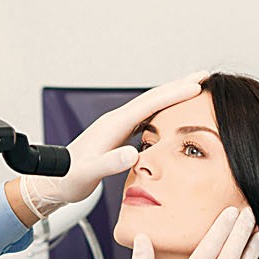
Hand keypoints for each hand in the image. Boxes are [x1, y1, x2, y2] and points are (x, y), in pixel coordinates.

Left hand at [19, 71, 208, 218]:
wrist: (54, 182)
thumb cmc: (69, 178)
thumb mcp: (89, 174)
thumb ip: (110, 164)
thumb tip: (134, 154)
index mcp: (113, 125)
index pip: (150, 103)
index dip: (175, 93)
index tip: (198, 85)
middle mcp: (116, 120)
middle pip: (153, 98)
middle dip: (179, 86)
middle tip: (204, 76)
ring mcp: (117, 126)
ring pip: (151, 106)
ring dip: (173, 96)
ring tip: (194, 89)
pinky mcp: (118, 135)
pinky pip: (146, 118)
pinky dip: (163, 111)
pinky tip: (172, 114)